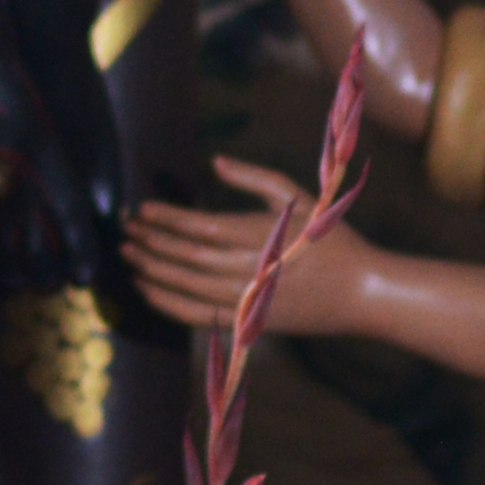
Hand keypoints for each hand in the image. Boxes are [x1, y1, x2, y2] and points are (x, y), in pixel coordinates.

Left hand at [122, 153, 355, 337]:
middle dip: (149, 241)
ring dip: (150, 270)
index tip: (141, 208)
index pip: (200, 227)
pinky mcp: (246, 322)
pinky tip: (145, 288)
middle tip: (123, 228)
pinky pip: (195, 315)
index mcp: (262, 236)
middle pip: (185, 256)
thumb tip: (215, 161)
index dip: (166, 218)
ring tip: (127, 254)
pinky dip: (165, 303)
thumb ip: (255, 177)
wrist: (361, 292)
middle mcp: (250, 271)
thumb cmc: (329, 238)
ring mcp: (246, 301)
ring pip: (185, 286)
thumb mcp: (298, 197)